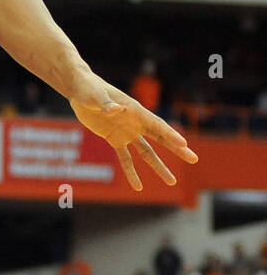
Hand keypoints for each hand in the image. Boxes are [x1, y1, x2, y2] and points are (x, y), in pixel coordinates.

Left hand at [69, 76, 197, 190]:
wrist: (80, 90)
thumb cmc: (90, 89)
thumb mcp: (96, 96)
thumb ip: (106, 104)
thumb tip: (114, 109)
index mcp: (135, 111)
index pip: (157, 125)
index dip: (170, 134)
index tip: (184, 144)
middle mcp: (135, 123)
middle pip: (160, 138)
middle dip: (177, 149)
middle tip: (194, 159)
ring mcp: (127, 132)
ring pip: (147, 152)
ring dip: (158, 166)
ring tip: (171, 181)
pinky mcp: (115, 139)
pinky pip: (125, 158)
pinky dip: (131, 171)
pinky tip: (138, 186)